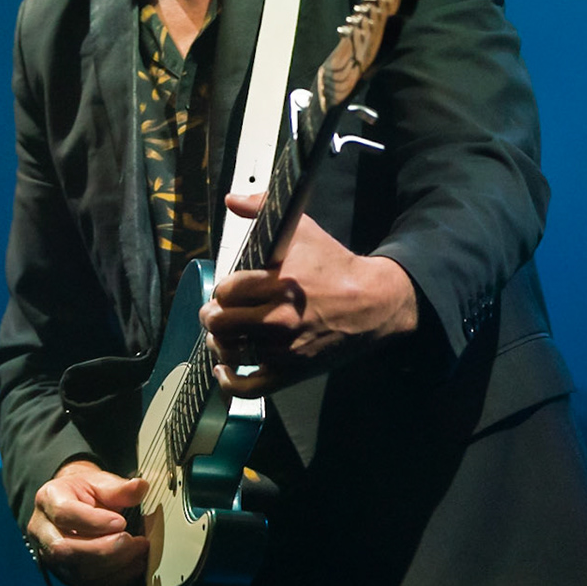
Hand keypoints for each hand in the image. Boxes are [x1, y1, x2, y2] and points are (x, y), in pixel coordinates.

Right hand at [26, 460, 148, 585]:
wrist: (76, 504)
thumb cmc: (86, 492)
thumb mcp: (100, 481)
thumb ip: (119, 487)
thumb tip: (140, 487)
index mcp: (48, 499)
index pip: (63, 514)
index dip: (93, 521)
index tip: (121, 522)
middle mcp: (43, 531)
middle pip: (64, 548)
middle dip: (104, 549)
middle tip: (133, 541)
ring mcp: (50, 556)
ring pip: (76, 571)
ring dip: (113, 565)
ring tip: (138, 552)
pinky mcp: (65, 574)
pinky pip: (88, 585)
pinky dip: (114, 578)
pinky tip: (133, 565)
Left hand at [200, 192, 417, 396]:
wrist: (373, 304)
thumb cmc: (335, 266)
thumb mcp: (302, 230)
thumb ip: (262, 208)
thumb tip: (232, 199)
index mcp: (276, 283)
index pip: (226, 291)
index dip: (223, 290)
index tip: (229, 291)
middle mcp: (277, 318)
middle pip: (220, 322)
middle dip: (213, 315)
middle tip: (217, 312)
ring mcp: (283, 349)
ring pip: (229, 351)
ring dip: (219, 343)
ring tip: (223, 335)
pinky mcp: (291, 371)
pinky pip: (249, 387)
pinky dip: (230, 381)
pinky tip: (224, 370)